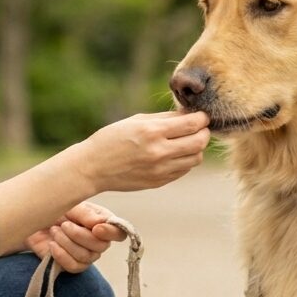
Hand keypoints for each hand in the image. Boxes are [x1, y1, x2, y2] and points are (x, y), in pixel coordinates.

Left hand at [25, 202, 128, 272]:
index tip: (96, 228)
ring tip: (54, 231)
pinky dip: (61, 255)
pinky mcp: (73, 265)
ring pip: (85, 256)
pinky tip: (52, 245)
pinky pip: (74, 266)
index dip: (110, 232)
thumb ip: (86, 214)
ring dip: (67, 242)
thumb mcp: (71, 206)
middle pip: (100, 246)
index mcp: (103, 223)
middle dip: (79, 235)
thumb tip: (100, 223)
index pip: (119, 232)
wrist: (34, 222)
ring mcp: (87, 255)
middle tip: (64, 224)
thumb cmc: (56, 210)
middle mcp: (99, 241)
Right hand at [75, 111, 209, 192]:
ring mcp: (160, 170)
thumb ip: (164, 118)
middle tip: (198, 128)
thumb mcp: (136, 121)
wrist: (92, 168)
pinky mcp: (159, 182)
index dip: (202, 118)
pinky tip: (174, 154)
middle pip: (200, 142)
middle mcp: (158, 152)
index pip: (192, 124)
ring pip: (195, 158)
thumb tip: (189, 114)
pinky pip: (183, 170)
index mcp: (152, 132)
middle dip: (204, 132)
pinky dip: (185, 160)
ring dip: (196, 148)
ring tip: (185, 141)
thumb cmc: (112, 139)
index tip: (201, 115)